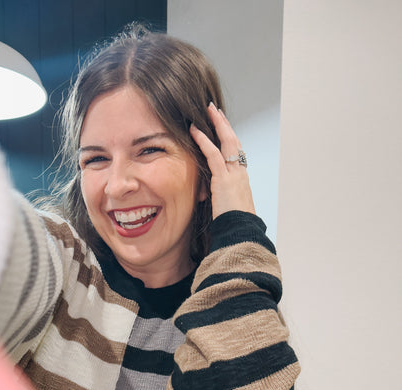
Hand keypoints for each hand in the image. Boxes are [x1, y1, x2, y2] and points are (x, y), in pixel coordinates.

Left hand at [190, 103, 255, 218]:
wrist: (240, 231)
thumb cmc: (234, 224)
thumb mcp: (228, 206)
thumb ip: (221, 196)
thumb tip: (211, 196)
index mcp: (241, 178)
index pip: (235, 151)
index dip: (228, 136)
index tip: (222, 125)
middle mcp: (240, 172)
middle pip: (233, 141)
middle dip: (223, 123)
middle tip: (214, 110)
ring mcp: (233, 174)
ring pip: (226, 142)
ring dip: (216, 124)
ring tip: (207, 110)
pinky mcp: (223, 179)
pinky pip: (213, 154)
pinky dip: (204, 141)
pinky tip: (195, 131)